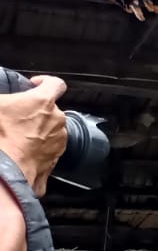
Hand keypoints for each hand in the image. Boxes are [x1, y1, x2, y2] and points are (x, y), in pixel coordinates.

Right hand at [0, 76, 67, 193]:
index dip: (45, 82)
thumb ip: (4, 98)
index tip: (35, 85)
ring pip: (51, 129)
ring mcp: (59, 140)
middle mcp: (57, 120)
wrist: (5, 168)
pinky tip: (22, 148)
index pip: (55, 84)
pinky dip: (38, 146)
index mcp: (43, 102)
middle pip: (51, 109)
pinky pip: (48, 147)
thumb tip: (4, 102)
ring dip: (38, 129)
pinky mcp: (56, 157)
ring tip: (17, 134)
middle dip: (36, 110)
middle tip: (17, 115)